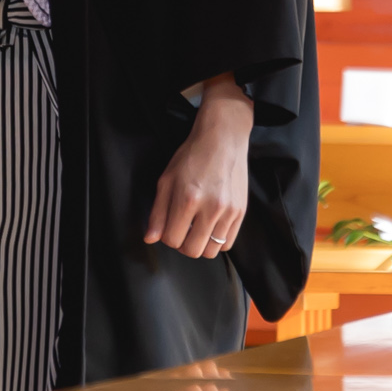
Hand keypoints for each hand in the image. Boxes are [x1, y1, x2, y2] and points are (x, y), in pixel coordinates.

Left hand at [146, 76, 250, 257]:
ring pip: (211, 251)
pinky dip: (216, 241)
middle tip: (182, 230)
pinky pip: (228, 243)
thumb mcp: (166, 180)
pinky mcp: (241, 212)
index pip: (172, 239)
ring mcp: (229, 211)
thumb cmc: (192, 157)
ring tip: (196, 229)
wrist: (222, 139)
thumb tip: (151, 238)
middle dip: (183, 244)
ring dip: (200, 245)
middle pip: (192, 250)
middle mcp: (211, 208)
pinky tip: (210, 226)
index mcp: (188, 199)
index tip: (169, 226)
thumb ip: (158, 212)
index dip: (167, 236)